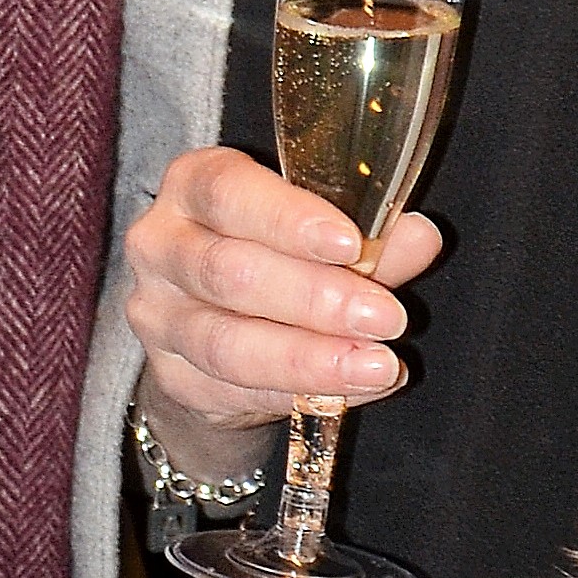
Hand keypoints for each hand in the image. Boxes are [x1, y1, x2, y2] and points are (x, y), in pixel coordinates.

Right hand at [123, 141, 439, 440]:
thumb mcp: (319, 229)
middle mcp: (161, 245)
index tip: (350, 244)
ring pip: (227, 343)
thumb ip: (366, 234)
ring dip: (309, 359)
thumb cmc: (272, 251)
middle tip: (384, 317)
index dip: (288, 219)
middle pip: (229, 272)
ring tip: (376, 364)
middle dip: (314, 299)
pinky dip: (300, 392)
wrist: (215, 321)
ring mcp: (158, 315)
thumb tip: (420, 236)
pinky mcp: (171, 376)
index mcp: (193, 185)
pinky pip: (233, 391)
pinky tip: (353, 389)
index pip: (229, 192)